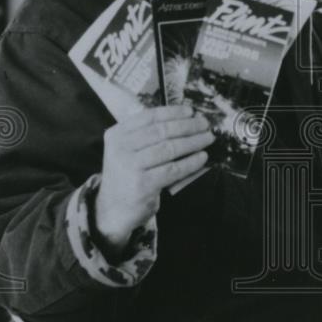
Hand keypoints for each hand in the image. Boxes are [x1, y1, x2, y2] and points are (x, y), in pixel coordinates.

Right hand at [95, 104, 212, 253]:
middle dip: (187, 126)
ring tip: (207, 138)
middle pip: (161, 131)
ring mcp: (131, 166)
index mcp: (117, 135)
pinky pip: (173, 169)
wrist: (113, 210)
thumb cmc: (127, 178)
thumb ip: (145, 136)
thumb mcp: (127, 151)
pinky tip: (202, 157)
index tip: (191, 111)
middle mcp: (121, 148)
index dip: (173, 112)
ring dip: (193, 142)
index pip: (149, 117)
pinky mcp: (143, 184)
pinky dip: (191, 162)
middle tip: (204, 124)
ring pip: (169, 148)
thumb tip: (182, 119)